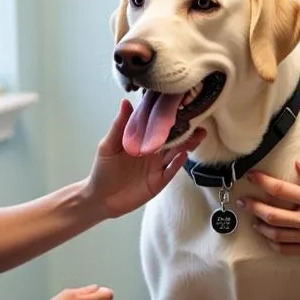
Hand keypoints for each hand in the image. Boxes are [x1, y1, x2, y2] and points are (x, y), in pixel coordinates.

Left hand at [85, 100, 205, 218]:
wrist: (101, 198)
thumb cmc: (103, 169)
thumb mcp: (108, 145)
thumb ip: (119, 126)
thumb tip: (126, 102)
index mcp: (142, 140)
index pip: (159, 126)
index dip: (170, 117)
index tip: (182, 106)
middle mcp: (153, 151)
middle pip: (173, 139)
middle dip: (186, 130)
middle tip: (198, 122)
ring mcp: (157, 166)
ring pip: (176, 153)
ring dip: (187, 144)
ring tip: (197, 136)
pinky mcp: (159, 181)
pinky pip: (171, 170)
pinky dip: (178, 163)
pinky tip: (183, 154)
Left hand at [238, 161, 299, 265]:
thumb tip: (299, 165)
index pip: (280, 189)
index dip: (262, 181)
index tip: (252, 176)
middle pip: (271, 213)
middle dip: (252, 206)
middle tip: (242, 200)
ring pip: (275, 233)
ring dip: (260, 225)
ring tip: (252, 218)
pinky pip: (285, 249)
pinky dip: (273, 243)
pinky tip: (269, 237)